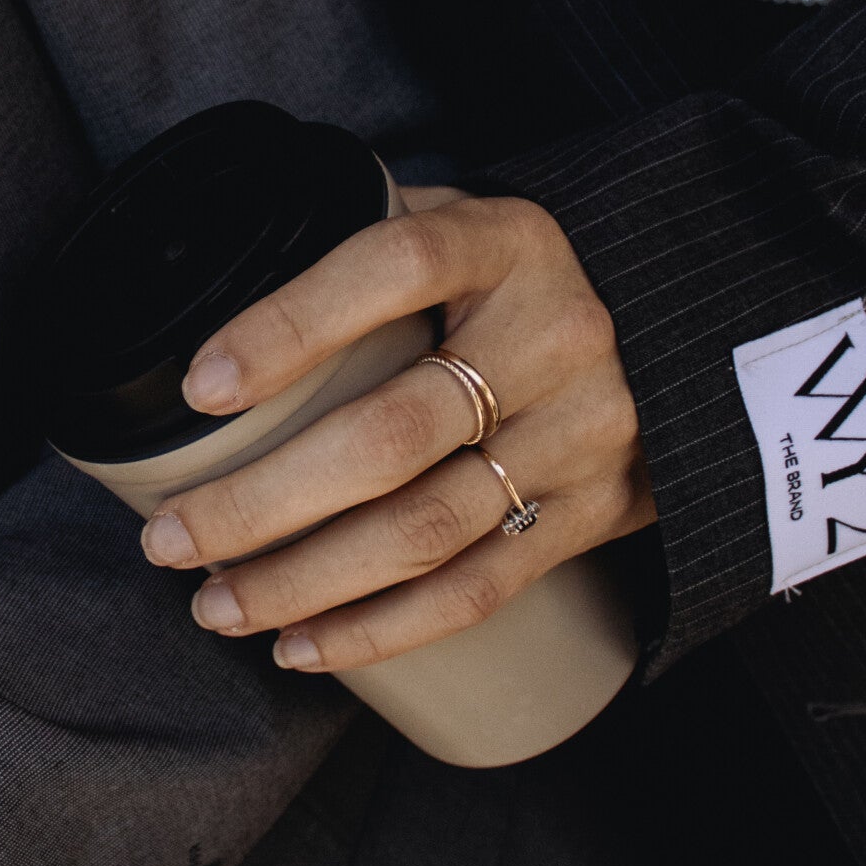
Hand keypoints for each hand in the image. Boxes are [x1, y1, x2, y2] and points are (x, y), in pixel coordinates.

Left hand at [141, 191, 654, 671]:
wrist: (695, 327)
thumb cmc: (526, 274)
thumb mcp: (468, 217)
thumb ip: (366, 228)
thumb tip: (215, 262)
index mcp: (508, 243)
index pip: (394, 264)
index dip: (292, 324)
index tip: (201, 384)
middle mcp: (554, 339)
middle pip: (392, 434)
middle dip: (263, 501)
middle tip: (170, 538)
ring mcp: (581, 436)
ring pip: (425, 529)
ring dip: (304, 582)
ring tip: (215, 605)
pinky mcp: (593, 515)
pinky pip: (478, 589)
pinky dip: (380, 630)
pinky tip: (301, 648)